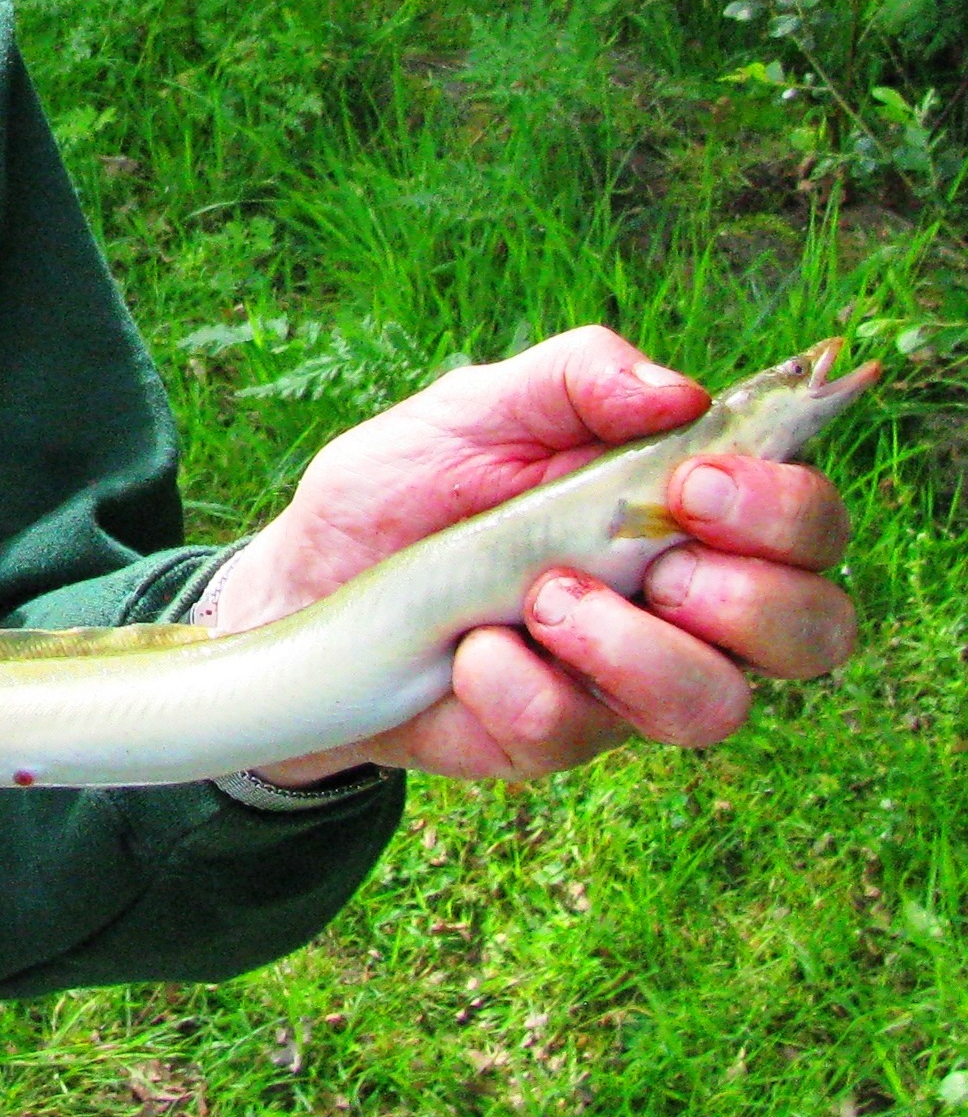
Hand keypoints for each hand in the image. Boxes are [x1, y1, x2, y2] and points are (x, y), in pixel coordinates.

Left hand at [205, 326, 857, 783]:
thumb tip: (679, 390)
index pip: (807, 520)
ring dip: (634, 649)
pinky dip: (517, 683)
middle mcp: (683, 604)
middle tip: (654, 564)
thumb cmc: (407, 486)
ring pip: (716, 705)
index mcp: (686, 508)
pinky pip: (574, 731)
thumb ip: (576, 378)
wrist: (303, 579)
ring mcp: (625, 682)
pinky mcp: (554, 738)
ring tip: (539, 598)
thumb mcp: (475, 407)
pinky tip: (467, 649)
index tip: (696, 484)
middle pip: (813, 631)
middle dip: (749, 600)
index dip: (786, 508)